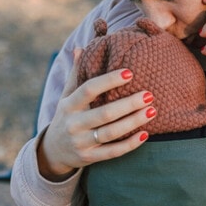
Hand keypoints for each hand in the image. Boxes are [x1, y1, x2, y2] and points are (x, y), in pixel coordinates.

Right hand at [37, 48, 154, 180]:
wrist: (53, 151)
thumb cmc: (67, 116)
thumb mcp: (67, 96)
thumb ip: (76, 73)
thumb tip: (81, 47)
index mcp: (69, 105)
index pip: (88, 90)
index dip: (108, 81)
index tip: (129, 73)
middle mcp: (73, 124)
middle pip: (104, 113)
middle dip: (128, 104)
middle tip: (149, 94)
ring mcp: (81, 142)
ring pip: (111, 133)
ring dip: (133, 122)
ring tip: (152, 110)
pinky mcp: (90, 157)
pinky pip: (113, 152)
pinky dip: (130, 144)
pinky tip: (145, 134)